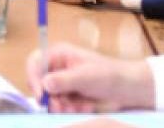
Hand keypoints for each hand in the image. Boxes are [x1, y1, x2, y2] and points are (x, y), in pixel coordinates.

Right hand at [26, 43, 154, 112]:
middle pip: (39, 83)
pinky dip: (69, 109)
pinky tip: (84, 107)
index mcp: (59, 54)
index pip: (35, 62)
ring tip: (78, 109)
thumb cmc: (110, 76)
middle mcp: (57, 67)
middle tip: (61, 107)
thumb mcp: (86, 77)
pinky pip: (60, 105)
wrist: (130, 90)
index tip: (41, 95)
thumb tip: (44, 84)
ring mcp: (63, 82)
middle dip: (50, 98)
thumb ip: (64, 80)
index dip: (33, 78)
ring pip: (49, 97)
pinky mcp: (69, 95)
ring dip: (61, 106)